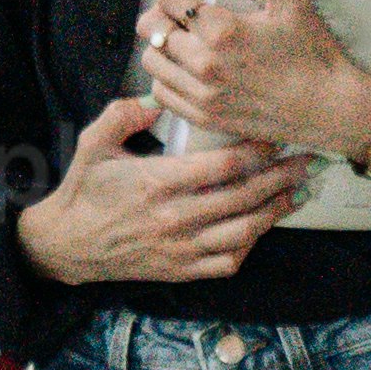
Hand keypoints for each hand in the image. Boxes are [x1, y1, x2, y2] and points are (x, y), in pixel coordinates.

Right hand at [24, 93, 310, 289]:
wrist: (66, 245)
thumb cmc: (85, 190)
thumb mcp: (94, 143)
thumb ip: (124, 114)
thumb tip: (158, 99)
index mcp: (156, 183)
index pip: (221, 167)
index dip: (255, 151)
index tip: (274, 136)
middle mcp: (173, 218)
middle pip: (242, 198)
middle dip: (279, 178)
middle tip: (304, 162)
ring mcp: (179, 249)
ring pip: (241, 233)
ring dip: (273, 212)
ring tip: (295, 194)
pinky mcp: (179, 270)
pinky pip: (225, 263)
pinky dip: (249, 247)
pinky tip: (260, 228)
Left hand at [139, 0, 370, 164]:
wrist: (327, 107)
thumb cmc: (314, 53)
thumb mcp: (292, 3)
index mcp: (223, 31)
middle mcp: (204, 63)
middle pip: (152, 27)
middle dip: (163, 10)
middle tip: (184, 9)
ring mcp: (202, 95)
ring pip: (151, 61)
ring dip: (160, 43)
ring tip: (183, 38)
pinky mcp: (205, 118)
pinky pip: (162, 94)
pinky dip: (166, 76)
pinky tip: (185, 68)